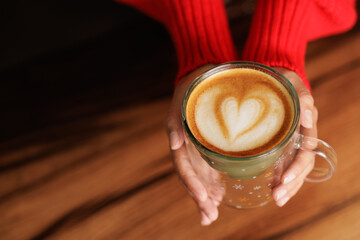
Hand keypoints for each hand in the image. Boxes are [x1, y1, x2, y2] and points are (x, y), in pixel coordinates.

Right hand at [166, 65, 221, 225]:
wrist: (204, 75)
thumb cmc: (193, 87)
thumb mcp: (183, 99)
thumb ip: (175, 121)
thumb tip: (173, 144)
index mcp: (181, 139)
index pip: (184, 168)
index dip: (193, 185)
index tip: (205, 200)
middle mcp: (188, 148)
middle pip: (191, 178)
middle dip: (199, 199)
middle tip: (209, 217)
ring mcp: (197, 149)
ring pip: (199, 178)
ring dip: (205, 197)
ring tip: (212, 213)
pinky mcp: (207, 146)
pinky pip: (208, 169)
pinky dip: (213, 184)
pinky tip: (219, 195)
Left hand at [271, 67, 316, 206]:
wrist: (273, 76)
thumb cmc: (283, 79)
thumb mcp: (293, 84)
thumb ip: (304, 98)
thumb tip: (310, 118)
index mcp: (305, 127)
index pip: (305, 153)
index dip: (296, 169)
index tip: (282, 181)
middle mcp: (299, 137)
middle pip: (300, 166)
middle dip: (290, 184)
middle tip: (277, 199)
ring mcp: (289, 141)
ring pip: (292, 168)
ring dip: (286, 185)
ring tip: (275, 199)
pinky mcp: (278, 142)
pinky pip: (281, 162)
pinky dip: (277, 176)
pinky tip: (270, 186)